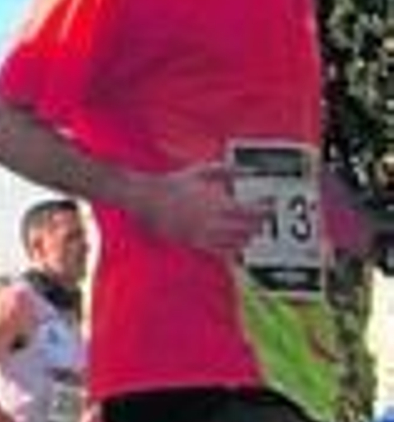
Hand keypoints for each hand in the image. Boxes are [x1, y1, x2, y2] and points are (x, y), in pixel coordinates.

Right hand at [134, 161, 267, 256]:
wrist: (149, 200)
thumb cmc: (174, 184)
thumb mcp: (201, 171)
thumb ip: (226, 170)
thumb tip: (245, 169)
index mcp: (219, 204)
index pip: (253, 211)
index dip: (266, 209)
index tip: (270, 205)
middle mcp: (217, 222)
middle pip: (250, 228)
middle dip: (260, 223)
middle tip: (264, 218)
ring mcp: (208, 235)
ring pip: (240, 242)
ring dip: (249, 236)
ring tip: (252, 230)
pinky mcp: (198, 244)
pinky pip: (224, 252)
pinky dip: (235, 249)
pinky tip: (237, 244)